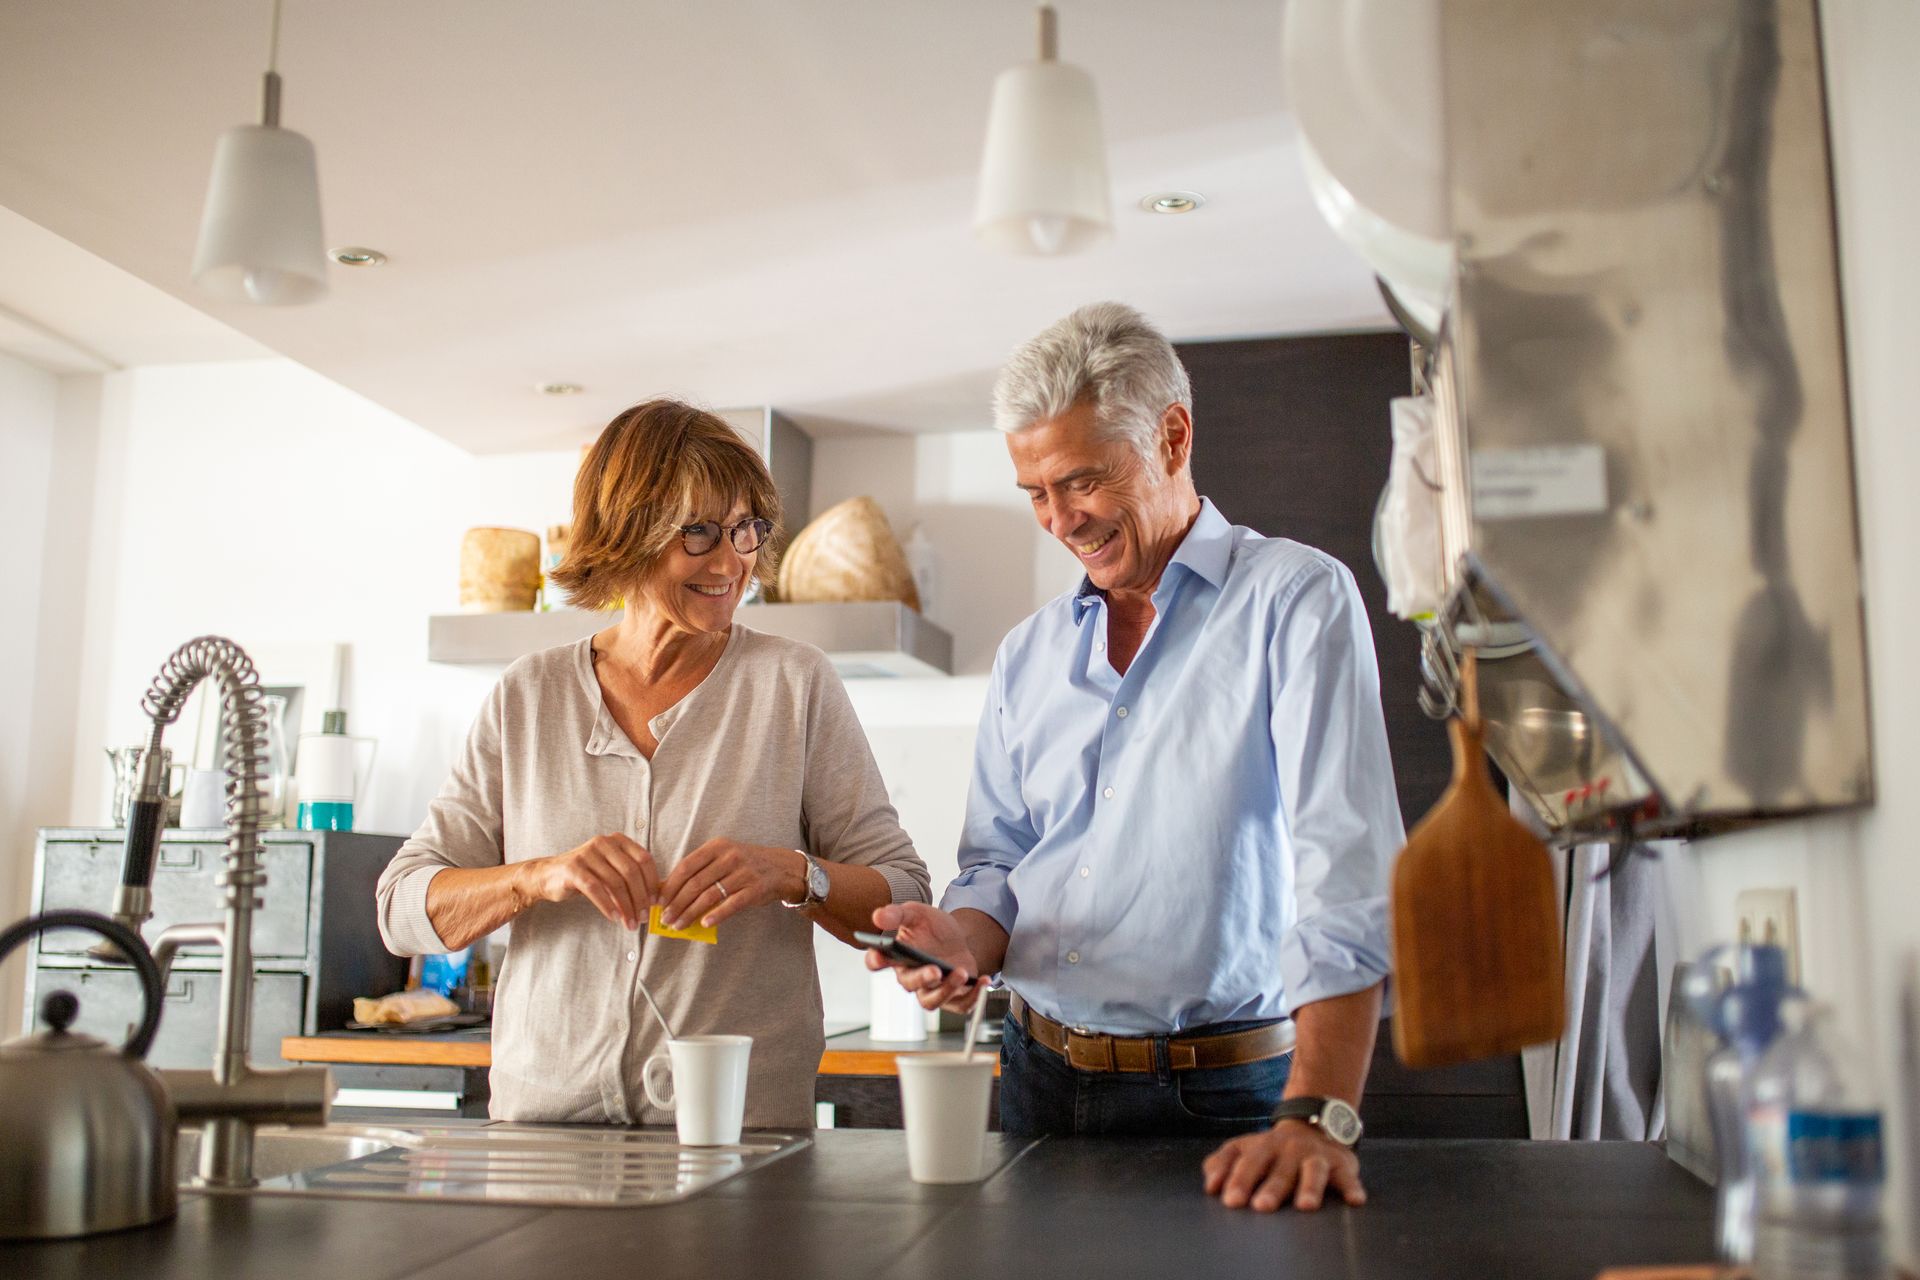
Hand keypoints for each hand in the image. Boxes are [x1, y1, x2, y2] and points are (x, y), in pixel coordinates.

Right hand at [523, 833, 659, 929]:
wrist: (549, 876)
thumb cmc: (587, 876)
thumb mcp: (611, 872)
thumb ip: (631, 879)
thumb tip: (656, 898)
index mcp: (617, 841)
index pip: (644, 859)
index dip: (653, 882)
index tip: (656, 903)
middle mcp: (603, 843)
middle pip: (631, 872)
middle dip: (640, 898)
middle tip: (643, 918)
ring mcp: (587, 854)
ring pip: (615, 883)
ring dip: (625, 907)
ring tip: (630, 923)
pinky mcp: (573, 868)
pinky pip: (595, 889)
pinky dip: (607, 905)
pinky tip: (614, 917)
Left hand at [658, 839, 804, 929]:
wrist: (781, 868)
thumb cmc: (744, 865)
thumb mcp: (723, 858)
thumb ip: (699, 870)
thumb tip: (667, 891)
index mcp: (717, 846)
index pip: (686, 867)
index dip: (669, 886)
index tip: (658, 902)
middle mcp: (730, 857)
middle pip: (695, 883)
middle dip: (676, 904)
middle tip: (665, 919)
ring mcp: (744, 873)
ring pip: (709, 896)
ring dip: (690, 913)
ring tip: (678, 925)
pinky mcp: (755, 889)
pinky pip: (731, 904)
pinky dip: (716, 915)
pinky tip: (704, 924)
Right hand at [863, 903, 983, 1012]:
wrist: (957, 938)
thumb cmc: (931, 928)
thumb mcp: (916, 914)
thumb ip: (898, 914)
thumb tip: (878, 916)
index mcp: (895, 957)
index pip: (876, 962)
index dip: (876, 961)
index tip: (880, 957)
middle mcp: (910, 977)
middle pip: (910, 984)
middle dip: (922, 978)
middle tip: (935, 970)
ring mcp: (930, 990)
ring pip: (931, 1001)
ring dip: (947, 989)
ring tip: (961, 972)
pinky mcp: (952, 998)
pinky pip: (960, 1004)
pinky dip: (973, 996)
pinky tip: (983, 980)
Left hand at [1202, 1119, 1365, 1212]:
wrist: (1313, 1123)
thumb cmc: (1271, 1149)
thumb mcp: (1244, 1149)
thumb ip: (1222, 1164)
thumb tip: (1210, 1185)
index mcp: (1262, 1147)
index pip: (1248, 1163)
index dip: (1238, 1180)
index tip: (1230, 1201)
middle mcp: (1288, 1150)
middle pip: (1279, 1170)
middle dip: (1271, 1188)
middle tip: (1262, 1207)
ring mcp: (1315, 1155)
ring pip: (1313, 1170)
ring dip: (1309, 1187)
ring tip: (1305, 1206)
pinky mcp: (1341, 1163)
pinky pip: (1347, 1176)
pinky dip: (1352, 1187)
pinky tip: (1355, 1200)